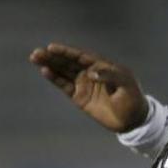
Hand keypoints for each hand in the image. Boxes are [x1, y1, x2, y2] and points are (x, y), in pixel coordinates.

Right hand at [28, 42, 148, 131]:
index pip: (81, 56)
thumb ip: (110, 76)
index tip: (52, 47)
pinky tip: (45, 71)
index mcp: (102, 66)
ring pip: (63, 72)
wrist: (132, 119)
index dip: (66, 52)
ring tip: (35, 58)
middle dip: (53, 57)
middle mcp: (90, 73)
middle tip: (37, 52)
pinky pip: (65, 86)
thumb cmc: (132, 99)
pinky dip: (55, 79)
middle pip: (68, 62)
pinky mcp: (79, 97)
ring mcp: (84, 84)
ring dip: (49, 65)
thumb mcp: (126, 84)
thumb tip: (91, 73)